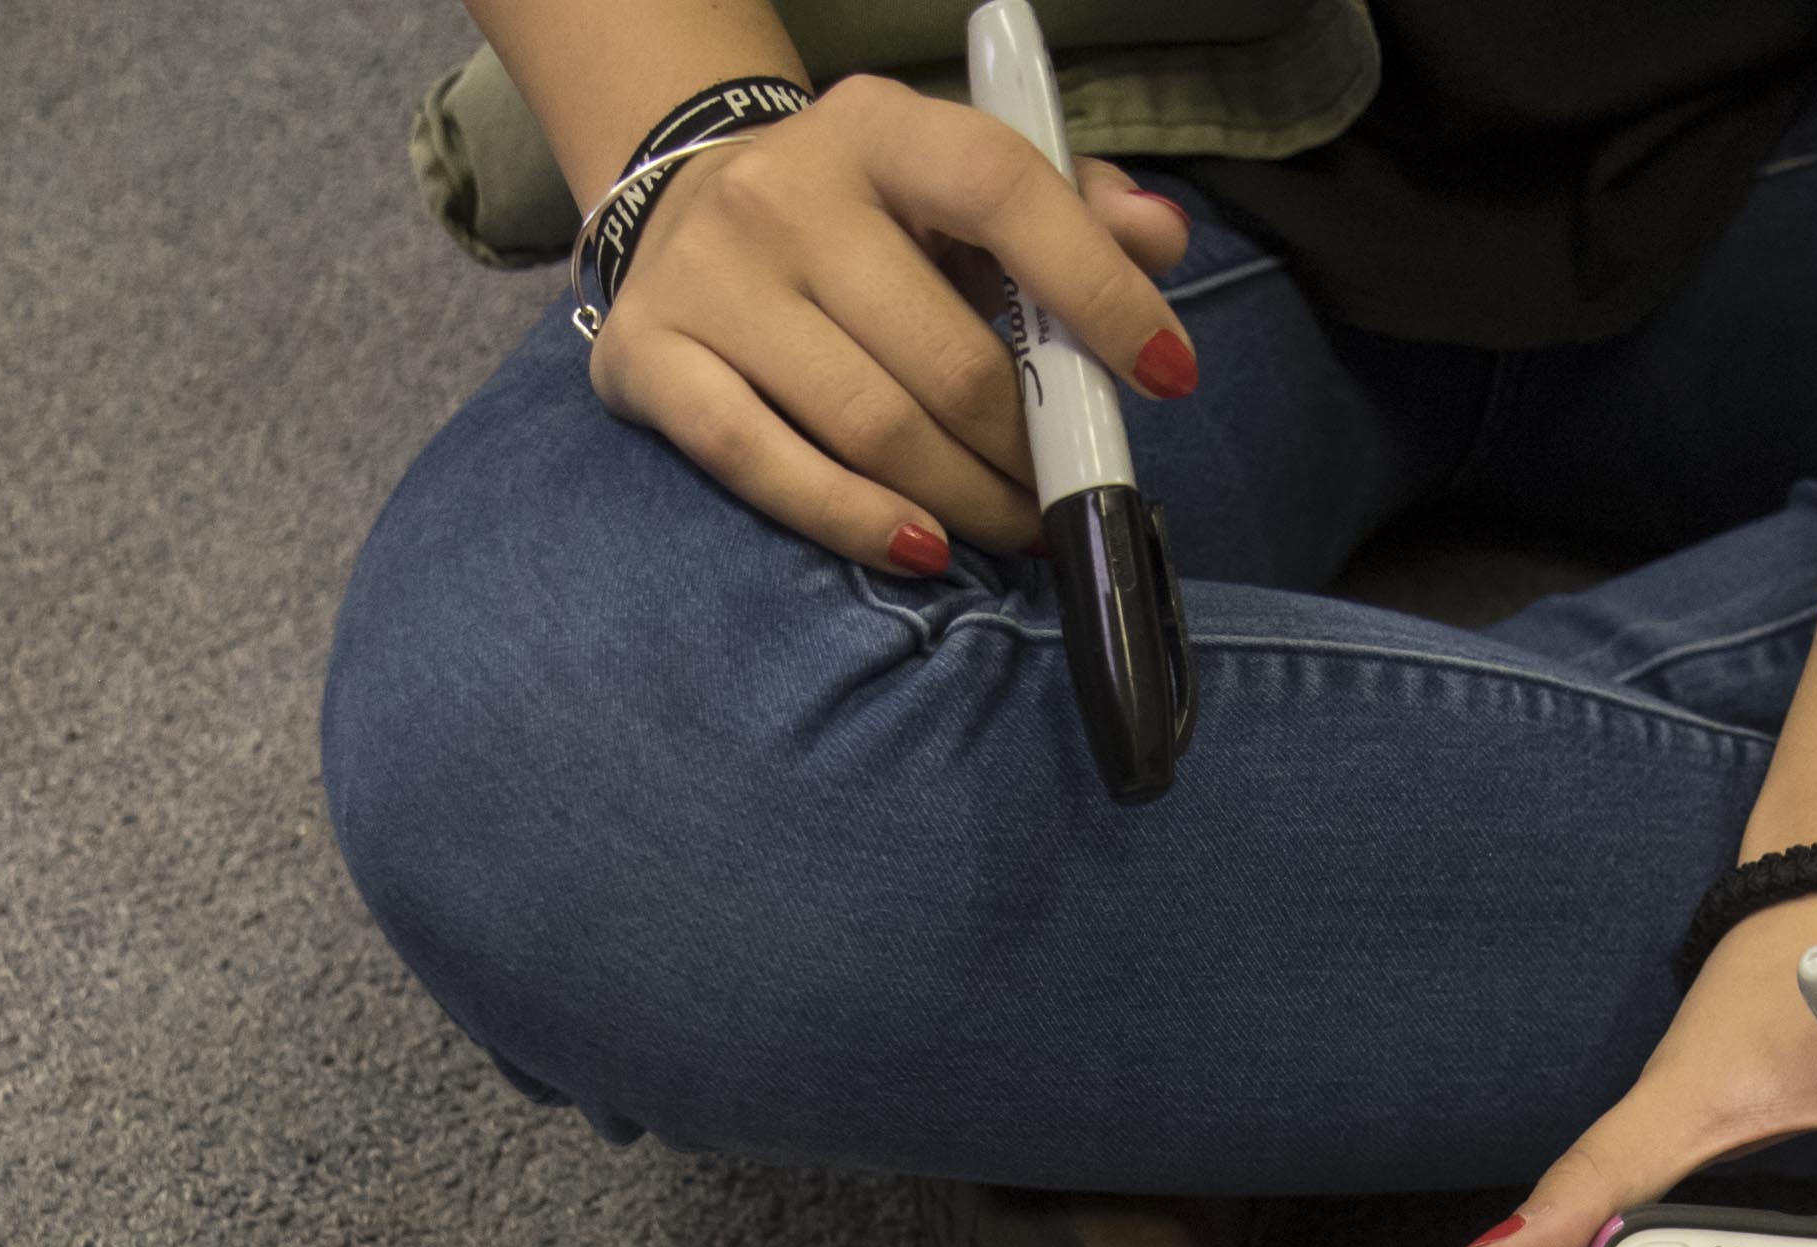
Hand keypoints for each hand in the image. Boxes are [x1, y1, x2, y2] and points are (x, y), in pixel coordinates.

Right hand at [593, 79, 1192, 569]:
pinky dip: (855, 522)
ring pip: (869, 426)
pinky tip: (921, 547)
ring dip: (964, 499)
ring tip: (1010, 525)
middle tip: (1062, 489)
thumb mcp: (957, 191)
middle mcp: (781, 190)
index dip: (1094, 287)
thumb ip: (1068, 208)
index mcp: (877, 128)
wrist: (681, 211)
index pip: (1001, 189)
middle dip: (1025, 444)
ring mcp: (708, 278)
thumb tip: (1159, 238)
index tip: (1166, 373)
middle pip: (943, 356)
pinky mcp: (650, 361)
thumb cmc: (861, 221)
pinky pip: (765, 465)